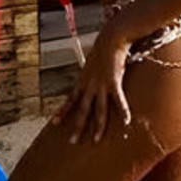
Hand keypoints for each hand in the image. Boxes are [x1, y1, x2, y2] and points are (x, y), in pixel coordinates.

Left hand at [57, 21, 132, 144]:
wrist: (110, 38)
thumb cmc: (104, 49)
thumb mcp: (93, 64)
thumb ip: (92, 74)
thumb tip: (93, 79)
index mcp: (83, 81)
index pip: (70, 100)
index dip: (63, 112)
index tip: (54, 123)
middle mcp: (89, 85)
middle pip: (82, 110)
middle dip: (77, 126)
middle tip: (72, 141)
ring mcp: (101, 85)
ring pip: (98, 110)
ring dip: (97, 126)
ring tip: (95, 140)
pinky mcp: (114, 82)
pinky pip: (118, 99)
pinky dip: (123, 110)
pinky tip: (126, 121)